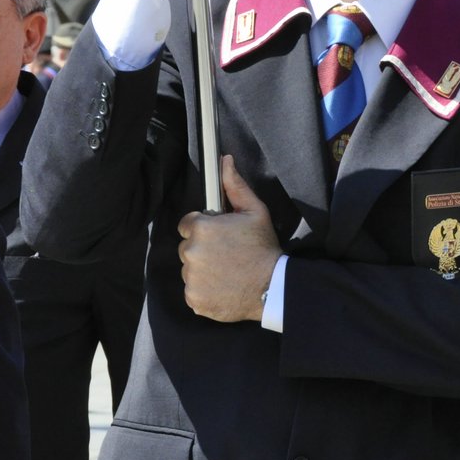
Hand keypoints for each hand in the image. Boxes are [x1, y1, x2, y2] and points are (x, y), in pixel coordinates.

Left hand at [178, 157, 279, 322]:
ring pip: (189, 269)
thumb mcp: (255, 211)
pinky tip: (224, 286)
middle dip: (203, 249)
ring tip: (227, 271)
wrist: (272, 286)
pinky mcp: (193, 298)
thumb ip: (234, 186)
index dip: (204, 228)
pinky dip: (204, 290)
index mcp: (202, 228)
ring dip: (203, 270)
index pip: (188, 224)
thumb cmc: (263, 247)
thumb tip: (224, 161)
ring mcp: (190, 278)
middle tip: (227, 254)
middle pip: (187, 247)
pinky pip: (193, 290)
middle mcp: (191, 252)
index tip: (220, 236)